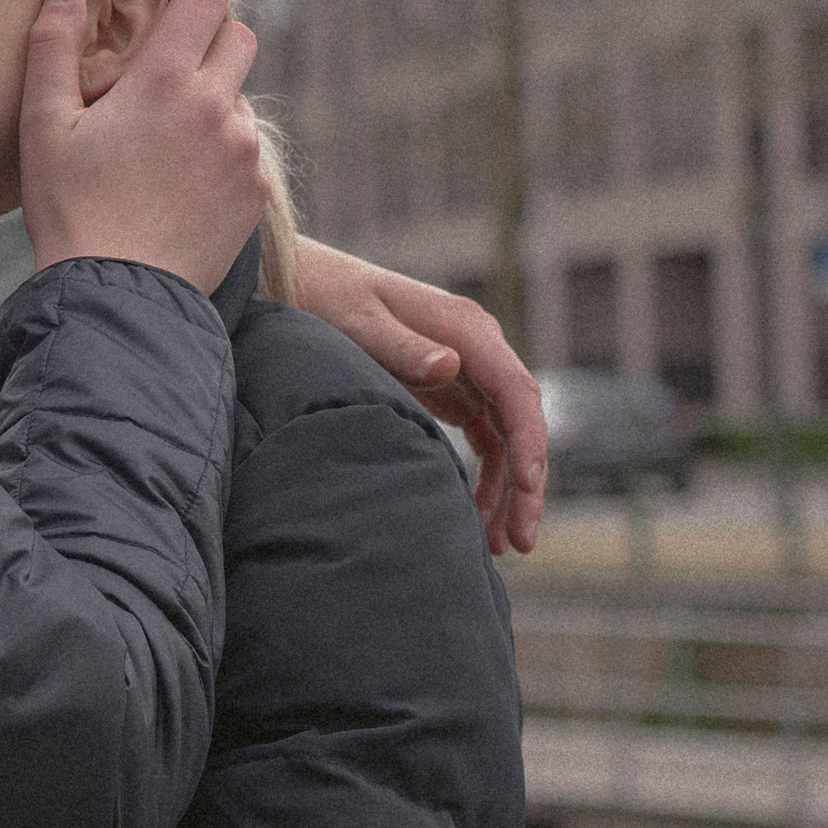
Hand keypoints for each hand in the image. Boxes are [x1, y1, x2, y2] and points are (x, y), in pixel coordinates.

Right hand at [19, 0, 265, 294]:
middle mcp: (216, 106)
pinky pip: (249, 152)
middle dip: (210, 46)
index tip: (163, 30)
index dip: (188, 5)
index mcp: (165, 79)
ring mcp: (243, 151)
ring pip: (243, 99)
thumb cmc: (70, 208)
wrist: (115, 295)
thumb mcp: (43, 123)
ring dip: (214, 107)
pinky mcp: (256, 192)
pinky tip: (181, 186)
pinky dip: (222, 156)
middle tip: (166, 83)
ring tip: (164, 149)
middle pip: (241, 38)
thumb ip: (53, 43)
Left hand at [293, 239, 547, 553]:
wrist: (297, 278)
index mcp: (463, 327)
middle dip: (526, 484)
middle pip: (520, 422)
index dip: (530, 441)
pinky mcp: (449, 390)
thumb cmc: (323, 294)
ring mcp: (465, 370)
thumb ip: (400, 346)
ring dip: (509, 492)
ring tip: (499, 548)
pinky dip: (487, 481)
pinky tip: (478, 520)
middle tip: (520, 542)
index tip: (528, 489)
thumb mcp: (354, 319)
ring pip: (507, 439)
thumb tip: (452, 367)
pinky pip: (485, 441)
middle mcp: (475, 348)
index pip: (515, 389)